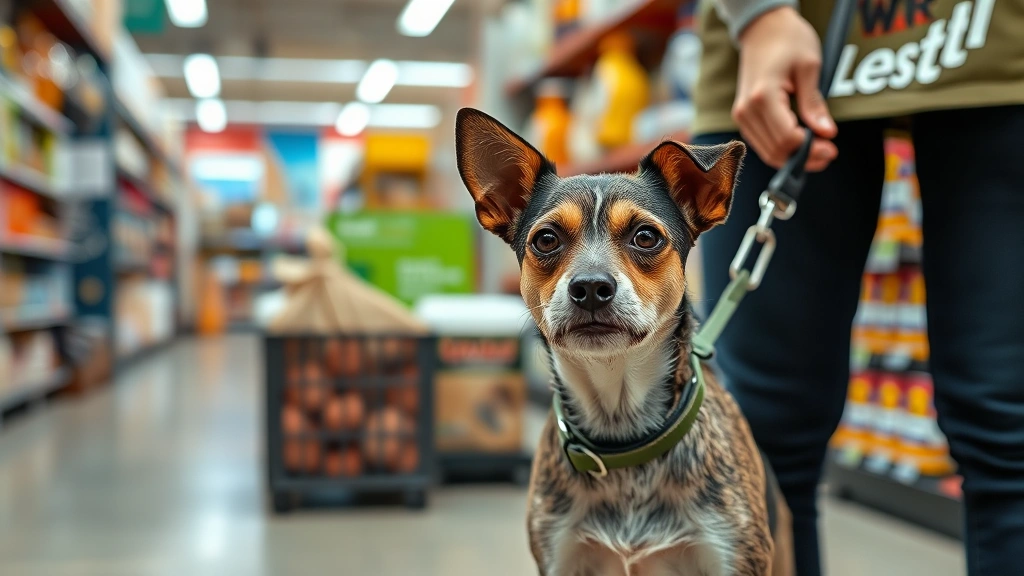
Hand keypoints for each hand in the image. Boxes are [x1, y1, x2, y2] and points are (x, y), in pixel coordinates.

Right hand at [732, 7, 837, 171]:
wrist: (763, 28)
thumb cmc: (788, 40)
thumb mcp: (809, 67)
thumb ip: (814, 104)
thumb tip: (826, 133)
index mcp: (763, 97)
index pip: (786, 138)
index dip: (810, 150)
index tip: (831, 147)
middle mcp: (746, 110)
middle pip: (775, 151)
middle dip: (804, 158)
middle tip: (829, 153)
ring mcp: (742, 115)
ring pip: (767, 152)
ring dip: (793, 157)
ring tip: (818, 151)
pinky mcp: (743, 117)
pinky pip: (762, 143)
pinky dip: (782, 148)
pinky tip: (801, 143)